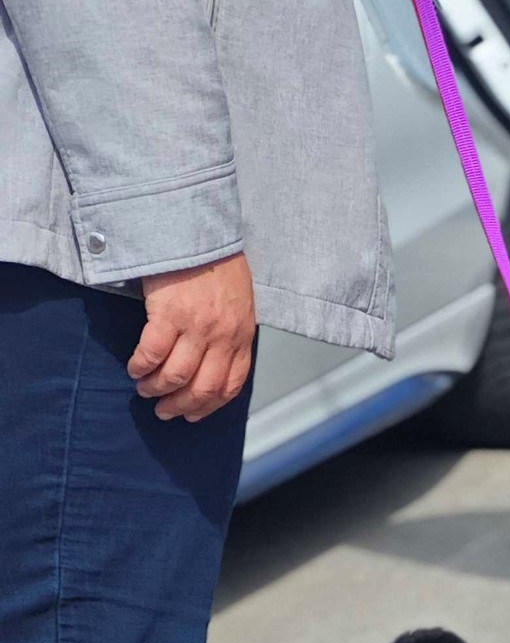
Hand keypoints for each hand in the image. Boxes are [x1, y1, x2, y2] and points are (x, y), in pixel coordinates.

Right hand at [129, 253, 256, 421]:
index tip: (192, 415)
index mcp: (241, 336)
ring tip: (145, 389)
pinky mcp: (169, 314)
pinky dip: (142, 366)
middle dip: (180, 406)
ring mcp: (197, 327)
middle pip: (203, 388)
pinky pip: (153, 353)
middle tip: (163, 410)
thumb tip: (214, 360)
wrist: (198, 228)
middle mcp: (222, 337)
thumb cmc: (216, 263)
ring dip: (157, 389)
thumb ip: (230, 332)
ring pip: (176, 376)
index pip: (230, 386)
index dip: (209, 406)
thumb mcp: (237, 303)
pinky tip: (135, 368)